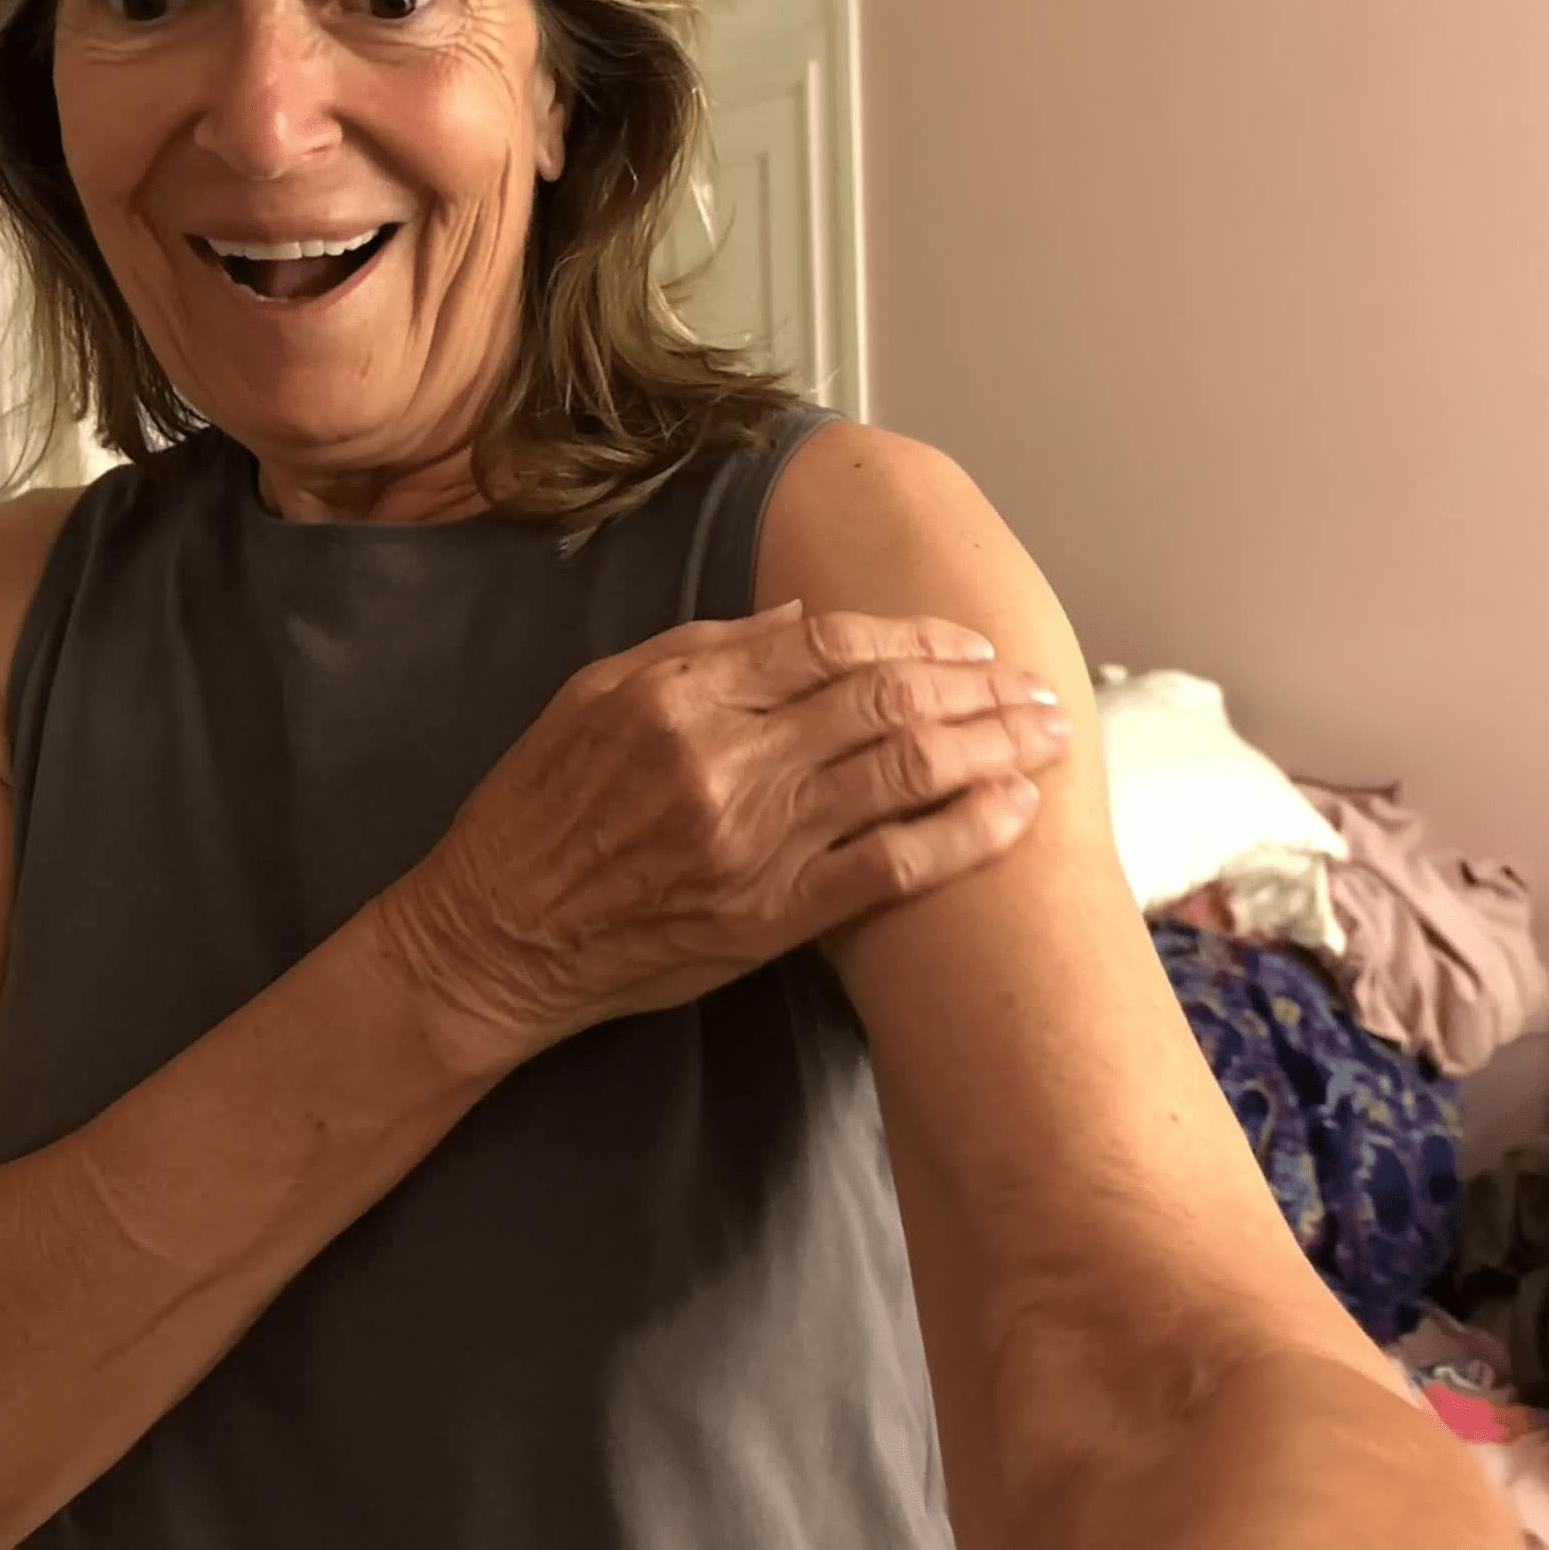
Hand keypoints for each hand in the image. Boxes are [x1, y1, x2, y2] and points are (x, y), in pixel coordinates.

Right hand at [381, 600, 1071, 1069]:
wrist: (498, 935)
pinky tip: (1014, 812)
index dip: (913, 635)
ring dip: (993, 746)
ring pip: (904, 771)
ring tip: (1050, 736)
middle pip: (886, 698)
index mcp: (680, 692)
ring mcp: (756, 839)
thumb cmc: (539, 807)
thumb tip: (803, 615)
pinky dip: (963, 834)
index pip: (829, 641)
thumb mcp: (592, 692)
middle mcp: (727, 757)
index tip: (965, 643)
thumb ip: (698, 648)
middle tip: (1037, 685)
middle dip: (979, 685)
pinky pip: (891, 866)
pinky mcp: (772, 914)